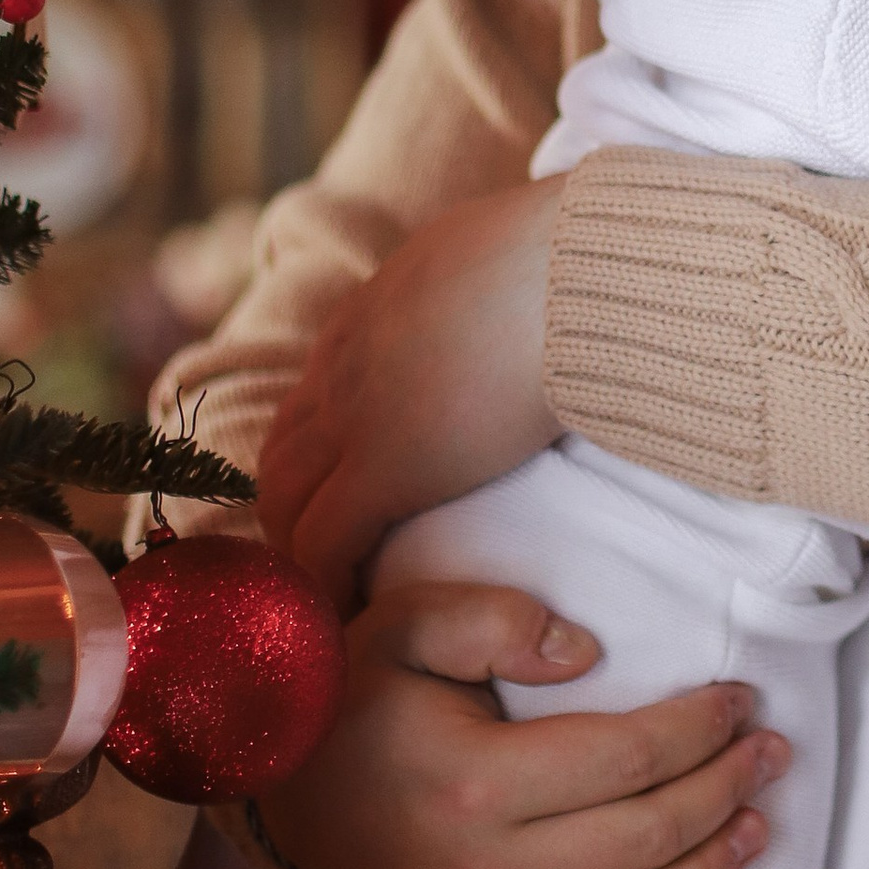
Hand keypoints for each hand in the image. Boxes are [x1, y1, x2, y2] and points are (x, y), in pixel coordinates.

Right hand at [254, 580, 789, 868]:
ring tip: (757, 826)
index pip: (626, 759)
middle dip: (723, 790)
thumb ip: (495, 620)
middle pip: (644, 839)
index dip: (698, 728)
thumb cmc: (354, 695)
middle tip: (769, 750)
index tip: (739, 698)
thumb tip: (587, 653)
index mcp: (478, 782)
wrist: (284, 788)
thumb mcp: (406, 624)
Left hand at [261, 178, 565, 605]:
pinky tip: (348, 614)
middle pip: (284, 447)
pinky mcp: (385, 467)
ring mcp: (356, 414)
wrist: (584, 277)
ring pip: (285, 498)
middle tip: (332, 555)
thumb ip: (486, 284)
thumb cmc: (577, 259)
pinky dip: (325, 583)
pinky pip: (323, 543)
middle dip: (296, 504)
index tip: (354, 488)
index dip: (327, 448)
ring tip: (336, 592)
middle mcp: (347, 360)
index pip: (320, 389)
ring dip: (301, 547)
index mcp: (377, 309)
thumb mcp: (501, 254)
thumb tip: (518, 288)